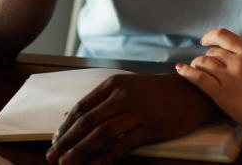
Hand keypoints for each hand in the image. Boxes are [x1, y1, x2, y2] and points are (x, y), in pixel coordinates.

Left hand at [46, 73, 216, 164]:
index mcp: (112, 85)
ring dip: (81, 150)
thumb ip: (96, 102)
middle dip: (66, 141)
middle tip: (52, 156)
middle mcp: (121, 96)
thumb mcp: (123, 89)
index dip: (65, 127)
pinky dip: (107, 156)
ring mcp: (136, 111)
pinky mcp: (150, 127)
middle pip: (87, 122)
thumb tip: (66, 117)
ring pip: (101, 134)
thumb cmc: (153, 92)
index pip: (81, 108)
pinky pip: (123, 144)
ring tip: (67, 163)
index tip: (53, 142)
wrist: (190, 92)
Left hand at [176, 29, 241, 141]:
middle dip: (207, 56)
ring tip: (194, 68)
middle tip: (205, 63)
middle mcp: (239, 61)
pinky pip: (198, 78)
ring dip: (197, 64)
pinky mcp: (221, 93)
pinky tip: (180, 70)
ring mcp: (229, 76)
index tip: (205, 41)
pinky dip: (186, 72)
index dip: (211, 36)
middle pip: (213, 51)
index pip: (225, 36)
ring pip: (204, 62)